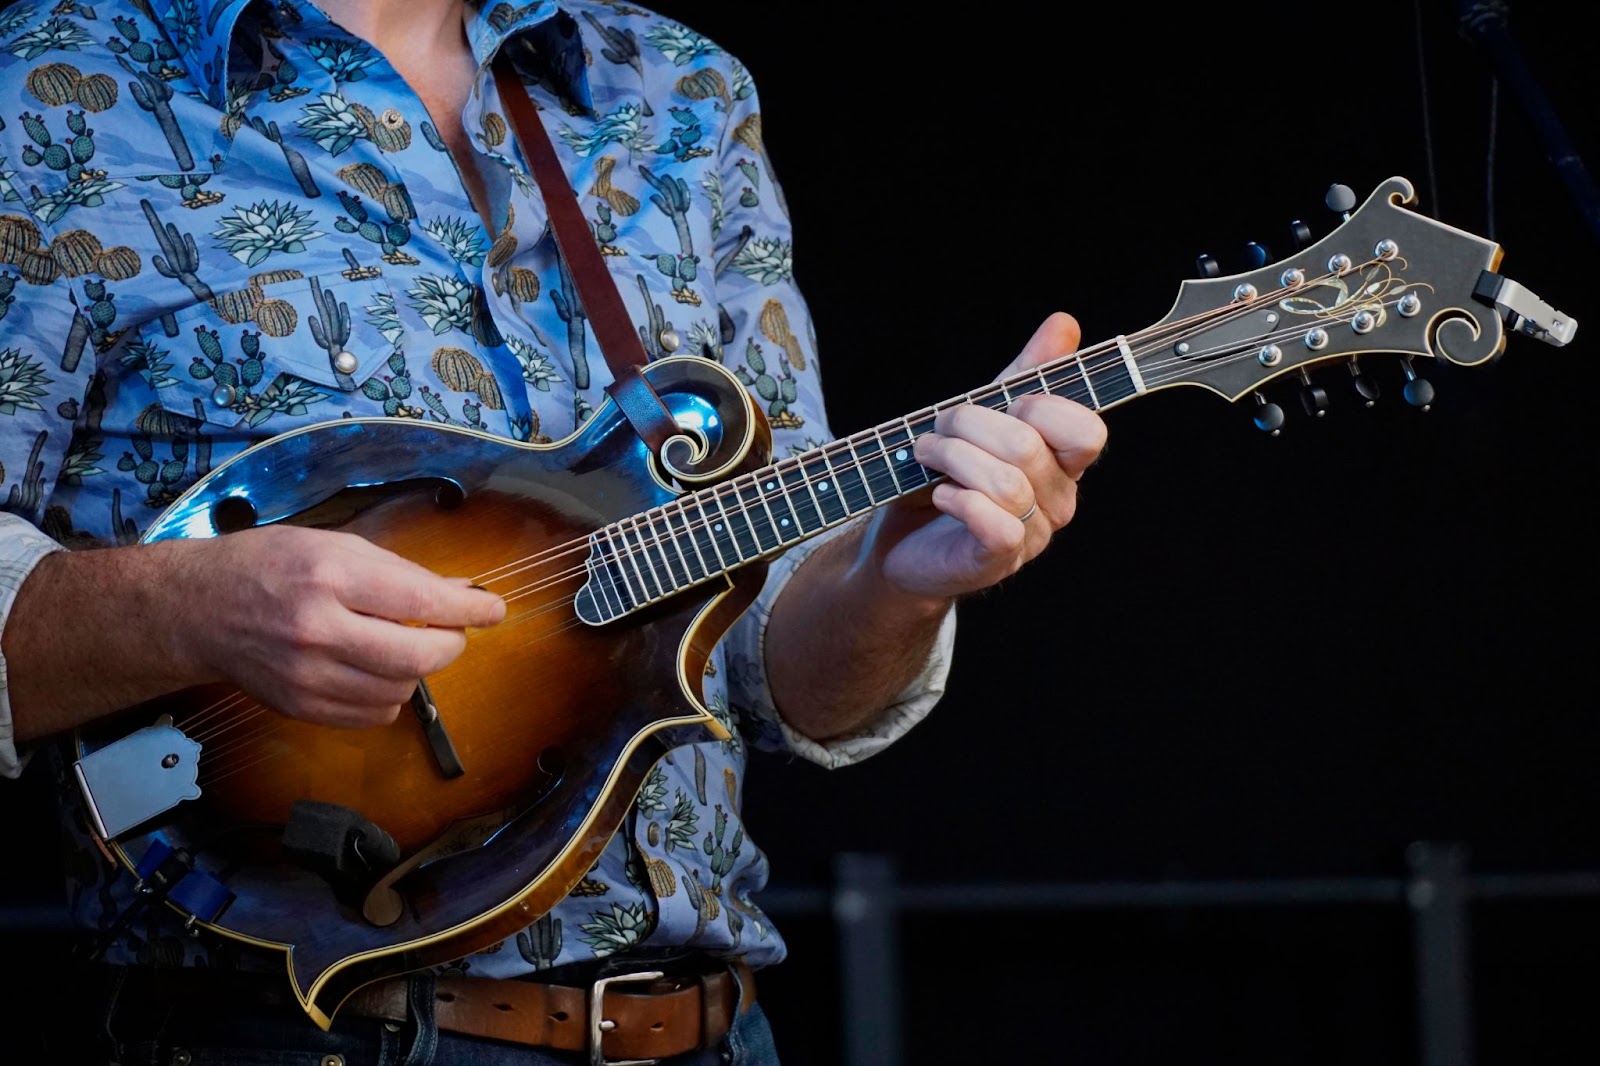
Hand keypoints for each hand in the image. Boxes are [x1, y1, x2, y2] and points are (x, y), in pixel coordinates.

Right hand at [183, 525, 505, 727]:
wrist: (197, 610)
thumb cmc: (269, 565)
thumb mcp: (334, 546)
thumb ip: (400, 571)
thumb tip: (462, 590)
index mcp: (330, 576)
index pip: (421, 601)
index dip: (468, 609)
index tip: (495, 610)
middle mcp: (318, 629)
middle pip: (417, 656)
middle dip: (451, 644)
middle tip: (452, 631)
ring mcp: (307, 675)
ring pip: (400, 689)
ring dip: (418, 669)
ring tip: (402, 643)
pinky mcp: (300, 707)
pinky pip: (374, 713)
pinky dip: (390, 693)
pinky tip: (376, 669)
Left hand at [868, 312, 1107, 601]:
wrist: (900, 540)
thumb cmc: (948, 475)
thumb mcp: (985, 414)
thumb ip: (1027, 373)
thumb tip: (1065, 323)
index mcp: (1062, 463)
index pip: (1086, 431)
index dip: (1041, 407)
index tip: (1002, 404)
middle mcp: (1057, 501)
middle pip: (1027, 446)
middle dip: (968, 424)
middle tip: (937, 429)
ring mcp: (1031, 536)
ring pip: (1006, 483)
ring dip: (951, 458)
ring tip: (924, 456)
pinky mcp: (997, 560)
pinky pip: (997, 525)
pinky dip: (958, 500)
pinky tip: (939, 494)